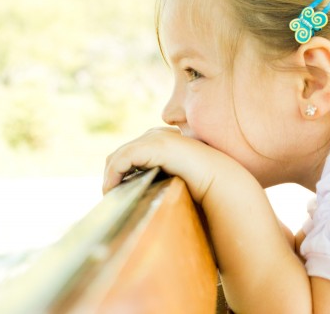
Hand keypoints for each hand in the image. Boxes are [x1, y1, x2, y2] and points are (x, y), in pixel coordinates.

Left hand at [103, 127, 234, 202]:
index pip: (131, 152)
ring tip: (110, 195)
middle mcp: (156, 135)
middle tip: (110, 195)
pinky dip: (113, 175)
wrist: (219, 179)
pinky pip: (122, 159)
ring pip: (118, 156)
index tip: (116, 192)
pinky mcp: (152, 145)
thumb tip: (143, 192)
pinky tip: (112, 190)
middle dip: (112, 174)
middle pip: (121, 153)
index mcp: (162, 140)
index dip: (119, 171)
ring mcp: (154, 137)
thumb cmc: (202, 184)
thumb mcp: (173, 178)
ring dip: (110, 176)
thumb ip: (158, 177)